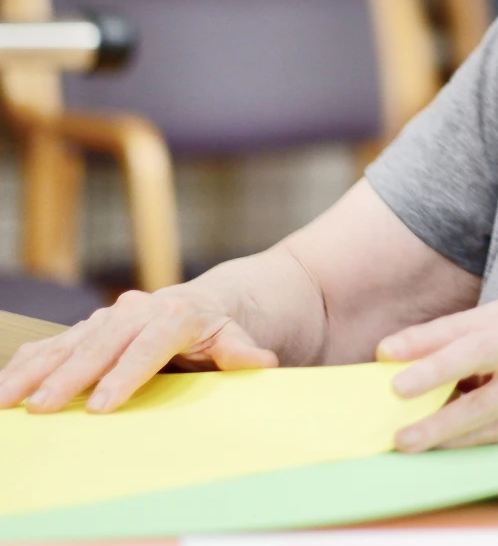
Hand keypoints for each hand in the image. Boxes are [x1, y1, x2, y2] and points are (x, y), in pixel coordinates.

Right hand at [0, 288, 276, 413]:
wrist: (210, 301)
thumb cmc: (223, 327)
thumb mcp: (239, 336)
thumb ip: (242, 351)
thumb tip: (261, 361)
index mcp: (175, 315)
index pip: (147, 348)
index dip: (123, 376)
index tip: (101, 405)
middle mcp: (137, 311)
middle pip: (99, 345)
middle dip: (68, 378)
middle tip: (42, 408)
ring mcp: (109, 318)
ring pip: (67, 342)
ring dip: (34, 370)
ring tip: (7, 399)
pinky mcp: (90, 328)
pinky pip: (53, 343)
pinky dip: (27, 361)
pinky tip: (4, 384)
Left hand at [379, 296, 497, 449]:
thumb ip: (463, 350)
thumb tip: (396, 369)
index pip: (462, 325)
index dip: (422, 339)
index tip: (385, 353)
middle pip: (480, 350)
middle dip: (436, 369)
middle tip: (398, 389)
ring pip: (488, 402)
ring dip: (444, 425)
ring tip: (408, 440)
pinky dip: (470, 441)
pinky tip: (444, 448)